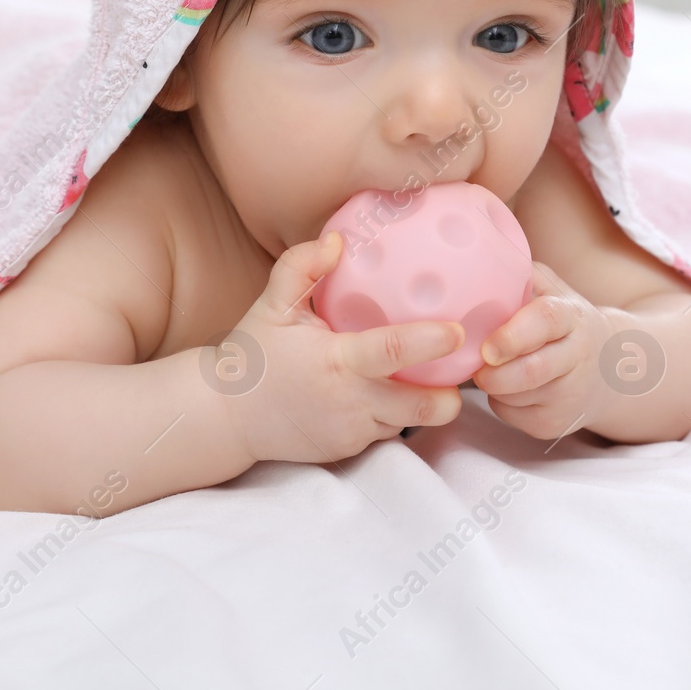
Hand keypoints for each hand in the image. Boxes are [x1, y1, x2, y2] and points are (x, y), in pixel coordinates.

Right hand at [217, 231, 464, 465]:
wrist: (225, 417)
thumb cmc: (252, 355)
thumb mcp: (271, 306)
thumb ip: (301, 268)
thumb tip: (337, 239)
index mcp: (336, 362)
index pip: (393, 353)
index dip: (431, 344)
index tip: (459, 331)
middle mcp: (350, 402)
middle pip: (422, 407)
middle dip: (452, 394)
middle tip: (465, 366)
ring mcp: (352, 431)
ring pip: (408, 422)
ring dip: (425, 404)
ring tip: (438, 377)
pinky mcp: (349, 450)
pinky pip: (386, 431)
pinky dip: (396, 414)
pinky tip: (395, 390)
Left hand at [471, 262, 614, 439]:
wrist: (608, 368)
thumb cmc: (559, 322)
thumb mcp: (549, 289)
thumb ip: (518, 274)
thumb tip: (469, 255)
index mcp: (571, 316)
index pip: (546, 321)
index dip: (514, 335)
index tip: (488, 347)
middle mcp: (577, 356)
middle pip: (532, 370)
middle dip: (496, 372)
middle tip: (477, 364)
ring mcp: (568, 395)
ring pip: (516, 396)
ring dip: (493, 384)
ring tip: (490, 367)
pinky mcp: (554, 424)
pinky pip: (511, 415)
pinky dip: (498, 401)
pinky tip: (508, 386)